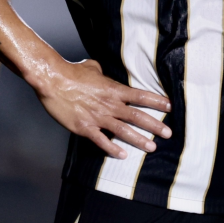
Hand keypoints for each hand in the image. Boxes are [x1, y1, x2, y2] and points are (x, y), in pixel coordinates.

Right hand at [31, 59, 170, 158]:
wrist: (53, 80)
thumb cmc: (71, 72)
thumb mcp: (92, 67)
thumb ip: (101, 72)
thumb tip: (102, 71)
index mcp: (113, 89)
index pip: (140, 96)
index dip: (156, 102)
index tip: (170, 107)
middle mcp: (109, 104)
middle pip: (137, 116)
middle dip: (155, 126)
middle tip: (168, 134)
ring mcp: (98, 117)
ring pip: (123, 131)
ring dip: (139, 140)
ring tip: (152, 147)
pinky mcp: (85, 127)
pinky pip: (101, 141)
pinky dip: (112, 149)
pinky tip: (122, 155)